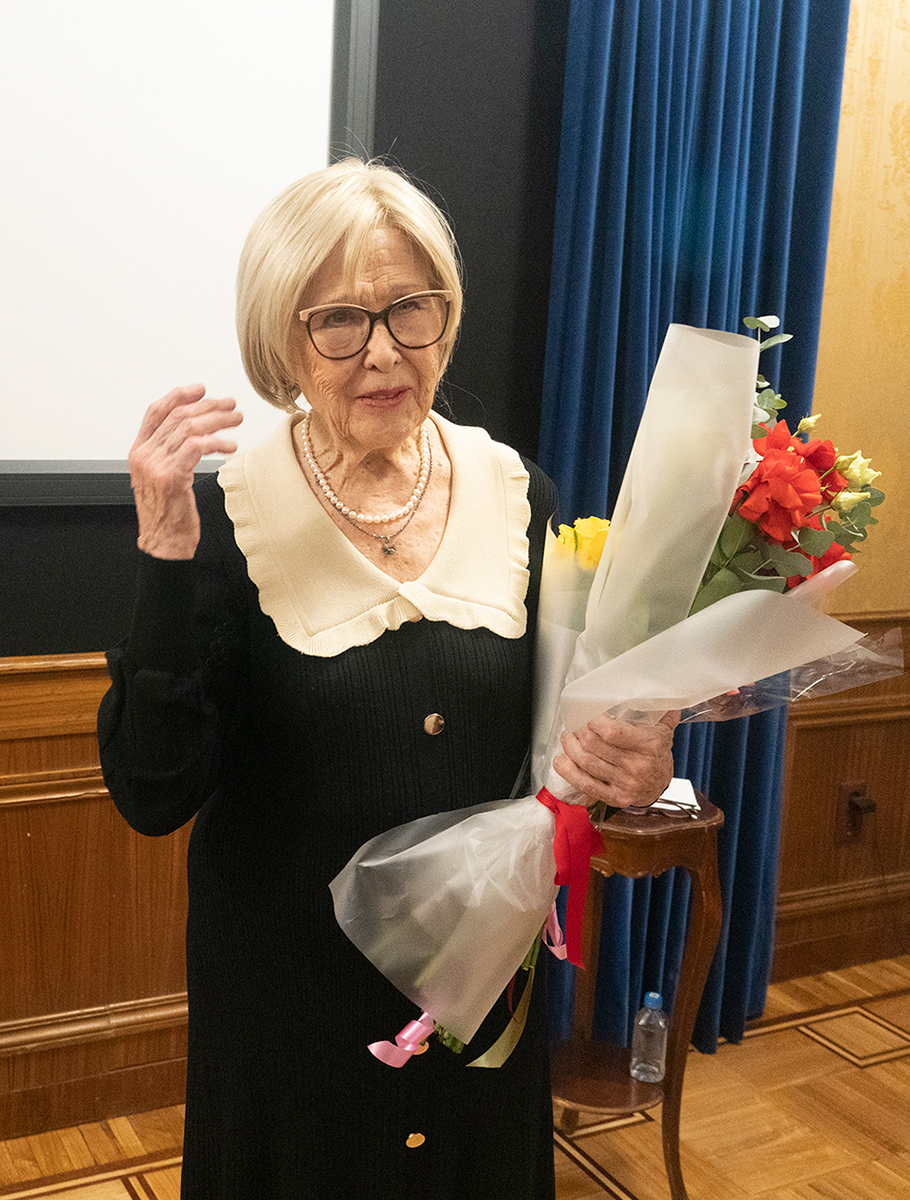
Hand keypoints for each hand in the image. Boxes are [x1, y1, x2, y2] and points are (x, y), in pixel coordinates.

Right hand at [129, 384, 241, 558]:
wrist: (163, 543)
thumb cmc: (168, 512)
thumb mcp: (162, 476)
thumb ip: (170, 452)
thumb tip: (194, 430)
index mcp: (139, 450)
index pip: (156, 411)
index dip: (179, 396)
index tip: (201, 390)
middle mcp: (144, 454)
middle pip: (178, 417)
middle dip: (209, 407)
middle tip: (231, 406)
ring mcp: (155, 465)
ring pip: (189, 429)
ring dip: (218, 421)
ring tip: (237, 421)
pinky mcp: (171, 477)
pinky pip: (197, 447)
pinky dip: (217, 442)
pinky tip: (230, 446)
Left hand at [552, 710, 679, 809]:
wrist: (660, 786)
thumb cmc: (658, 755)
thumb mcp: (664, 731)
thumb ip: (661, 711)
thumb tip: (660, 690)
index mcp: (650, 745)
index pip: (613, 732)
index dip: (593, 722)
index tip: (586, 714)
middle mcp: (637, 766)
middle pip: (594, 746)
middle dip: (578, 731)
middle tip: (573, 723)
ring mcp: (625, 783)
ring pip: (587, 763)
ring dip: (570, 747)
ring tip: (567, 737)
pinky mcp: (615, 797)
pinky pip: (586, 784)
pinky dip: (569, 771)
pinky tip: (561, 761)